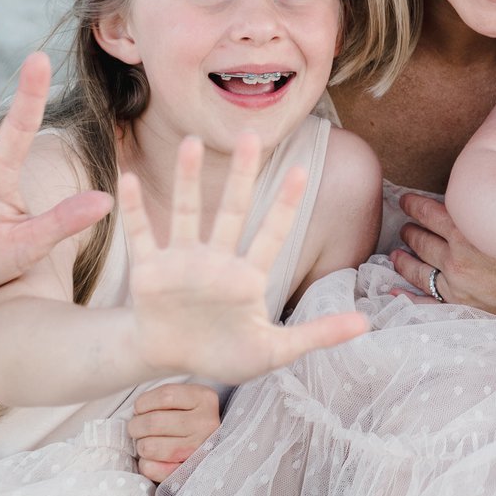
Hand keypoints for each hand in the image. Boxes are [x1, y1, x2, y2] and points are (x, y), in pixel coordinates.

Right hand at [121, 135, 366, 384]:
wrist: (173, 360)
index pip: (272, 233)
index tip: (302, 171)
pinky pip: (143, 236)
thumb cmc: (227, 353)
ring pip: (188, 213)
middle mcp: (217, 260)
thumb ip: (318, 334)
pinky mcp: (150, 273)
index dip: (285, 205)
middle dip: (242, 175)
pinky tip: (128, 179)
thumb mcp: (276, 351)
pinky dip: (135, 210)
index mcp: (248, 277)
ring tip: (192, 143)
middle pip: (233, 210)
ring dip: (189, 180)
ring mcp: (183, 262)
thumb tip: (366, 323)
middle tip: (250, 135)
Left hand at [128, 382, 220, 483]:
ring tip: (147, 441)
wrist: (211, 445)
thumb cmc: (190, 417)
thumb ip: (164, 398)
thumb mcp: (187, 398)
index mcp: (204, 399)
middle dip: (136, 425)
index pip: (165, 396)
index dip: (143, 402)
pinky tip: (151, 458)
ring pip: (150, 446)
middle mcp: (205, 424)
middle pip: (154, 422)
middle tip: (137, 427)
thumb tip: (135, 410)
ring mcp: (197, 449)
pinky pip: (151, 469)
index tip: (140, 408)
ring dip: (141, 444)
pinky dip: (144, 464)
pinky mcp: (187, 472)